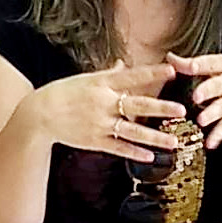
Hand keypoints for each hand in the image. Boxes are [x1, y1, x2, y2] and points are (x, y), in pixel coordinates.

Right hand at [38, 64, 189, 162]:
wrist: (40, 114)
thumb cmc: (63, 93)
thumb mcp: (85, 79)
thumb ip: (108, 74)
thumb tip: (123, 65)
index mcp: (102, 83)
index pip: (132, 77)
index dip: (153, 73)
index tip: (172, 70)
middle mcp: (103, 102)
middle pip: (137, 105)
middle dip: (161, 108)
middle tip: (181, 111)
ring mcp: (99, 123)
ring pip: (132, 131)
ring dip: (154, 137)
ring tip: (173, 142)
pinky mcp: (94, 141)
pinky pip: (118, 147)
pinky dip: (134, 152)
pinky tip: (150, 156)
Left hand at [169, 53, 221, 146]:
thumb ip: (197, 63)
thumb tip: (170, 58)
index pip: (211, 63)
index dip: (198, 64)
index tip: (186, 65)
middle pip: (219, 85)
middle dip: (208, 90)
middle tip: (196, 96)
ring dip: (212, 114)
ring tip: (201, 120)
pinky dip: (219, 135)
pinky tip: (210, 143)